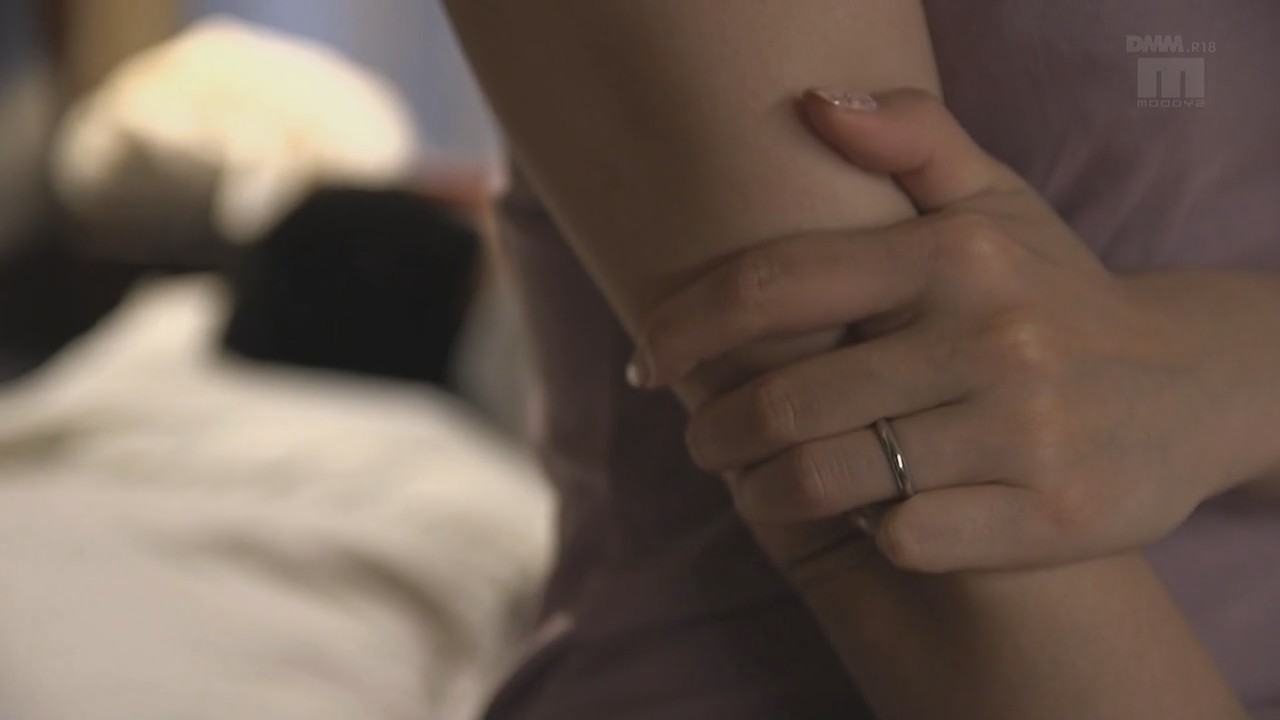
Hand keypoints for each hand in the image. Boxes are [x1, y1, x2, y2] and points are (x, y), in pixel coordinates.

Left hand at [628, 88, 1253, 572]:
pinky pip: (902, 539)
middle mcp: (991, 337)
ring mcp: (1023, 433)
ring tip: (753, 482)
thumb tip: (811, 103)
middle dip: (714, 429)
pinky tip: (858, 515)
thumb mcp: (997, 200)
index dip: (683, 328)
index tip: (648, 363)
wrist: (1191, 385)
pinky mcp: (1047, 517)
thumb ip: (912, 138)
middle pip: (785, 399)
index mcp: (956, 254)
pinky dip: (861, 532)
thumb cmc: (1058, 292)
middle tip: (703, 439)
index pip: (773, 285)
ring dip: (764, 489)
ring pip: (828, 478)